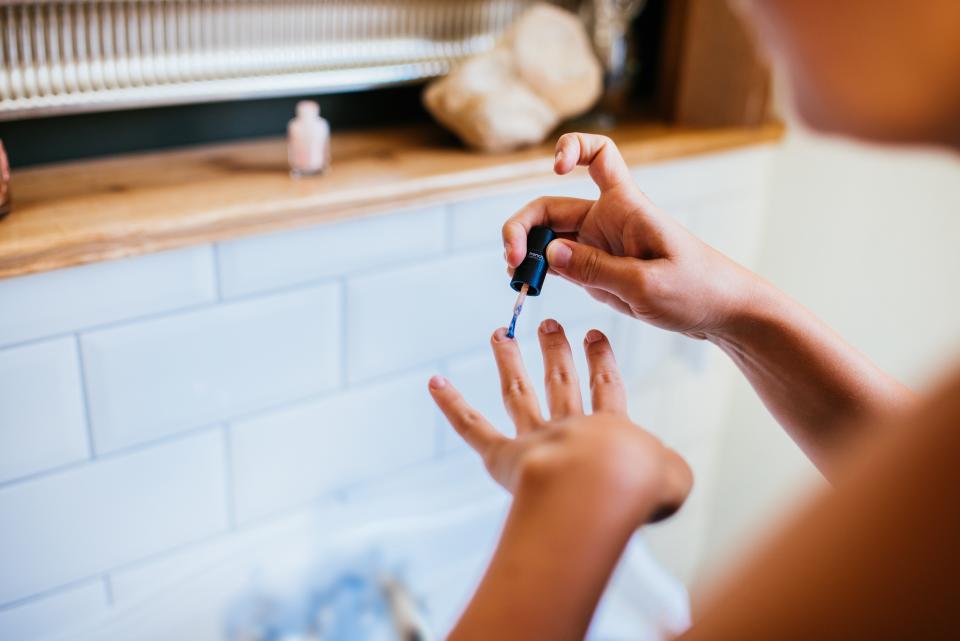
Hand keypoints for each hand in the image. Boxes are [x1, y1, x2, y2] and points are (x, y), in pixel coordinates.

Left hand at [429, 320, 691, 524]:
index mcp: (611, 430)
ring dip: (510, 361)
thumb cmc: (639, 486)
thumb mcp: (672, 478)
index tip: (595, 336)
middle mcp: (571, 428)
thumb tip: (664, 473)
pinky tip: (434, 383)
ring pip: (518, 393)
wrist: (602, 487)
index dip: (601, 363)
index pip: (607, 389)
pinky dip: (452, 405)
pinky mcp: (504, 458)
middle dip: (556, 351)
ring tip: (500, 334)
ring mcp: (535, 439)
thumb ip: (669, 471)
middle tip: (549, 325)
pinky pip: (473, 427)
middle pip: (561, 382)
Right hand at [502, 133, 761, 338]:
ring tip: (516, 279)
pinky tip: (527, 287)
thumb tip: (548, 254)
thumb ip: (596, 269)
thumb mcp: (647, 284)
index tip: (556, 168)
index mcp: (626, 206)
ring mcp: (598, 246)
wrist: (721, 313)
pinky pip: (557, 264)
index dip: (574, 148)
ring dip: (525, 253)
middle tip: (512, 261)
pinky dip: (537, 273)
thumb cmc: (697, 290)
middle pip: (550, 207)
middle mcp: (607, 220)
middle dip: (523, 228)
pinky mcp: (596, 271)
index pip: (600, 154)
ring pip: (547, 238)